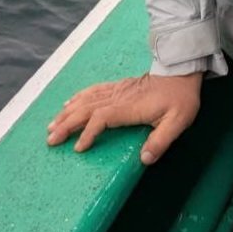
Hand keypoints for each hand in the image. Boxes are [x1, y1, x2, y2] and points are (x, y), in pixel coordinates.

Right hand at [46, 72, 202, 164]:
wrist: (182, 72)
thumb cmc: (180, 98)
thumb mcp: (178, 121)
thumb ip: (162, 140)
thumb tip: (144, 160)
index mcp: (131, 106)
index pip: (103, 117)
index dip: (89, 132)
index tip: (79, 148)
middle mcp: (120, 96)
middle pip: (88, 108)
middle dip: (67, 123)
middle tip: (50, 139)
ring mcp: (118, 90)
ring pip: (87, 99)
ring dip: (68, 112)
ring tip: (51, 125)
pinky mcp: (119, 86)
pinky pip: (94, 90)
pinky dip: (78, 97)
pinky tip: (68, 103)